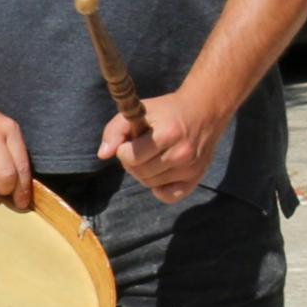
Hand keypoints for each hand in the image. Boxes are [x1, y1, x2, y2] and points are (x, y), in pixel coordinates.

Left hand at [102, 90, 225, 204]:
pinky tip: (161, 172)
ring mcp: (191, 168)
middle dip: (132, 162)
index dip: (123, 150)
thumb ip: (115, 130)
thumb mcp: (140, 110)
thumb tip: (103, 155)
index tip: (130, 141)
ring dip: (144, 172)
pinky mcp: (197, 178)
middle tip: (141, 149)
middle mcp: (182, 153)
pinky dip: (160, 189)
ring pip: (150, 184)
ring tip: (153, 155)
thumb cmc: (167, 111)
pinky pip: (169, 196)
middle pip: (139, 173)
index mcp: (168, 134)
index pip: (131, 158)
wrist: (204, 112)